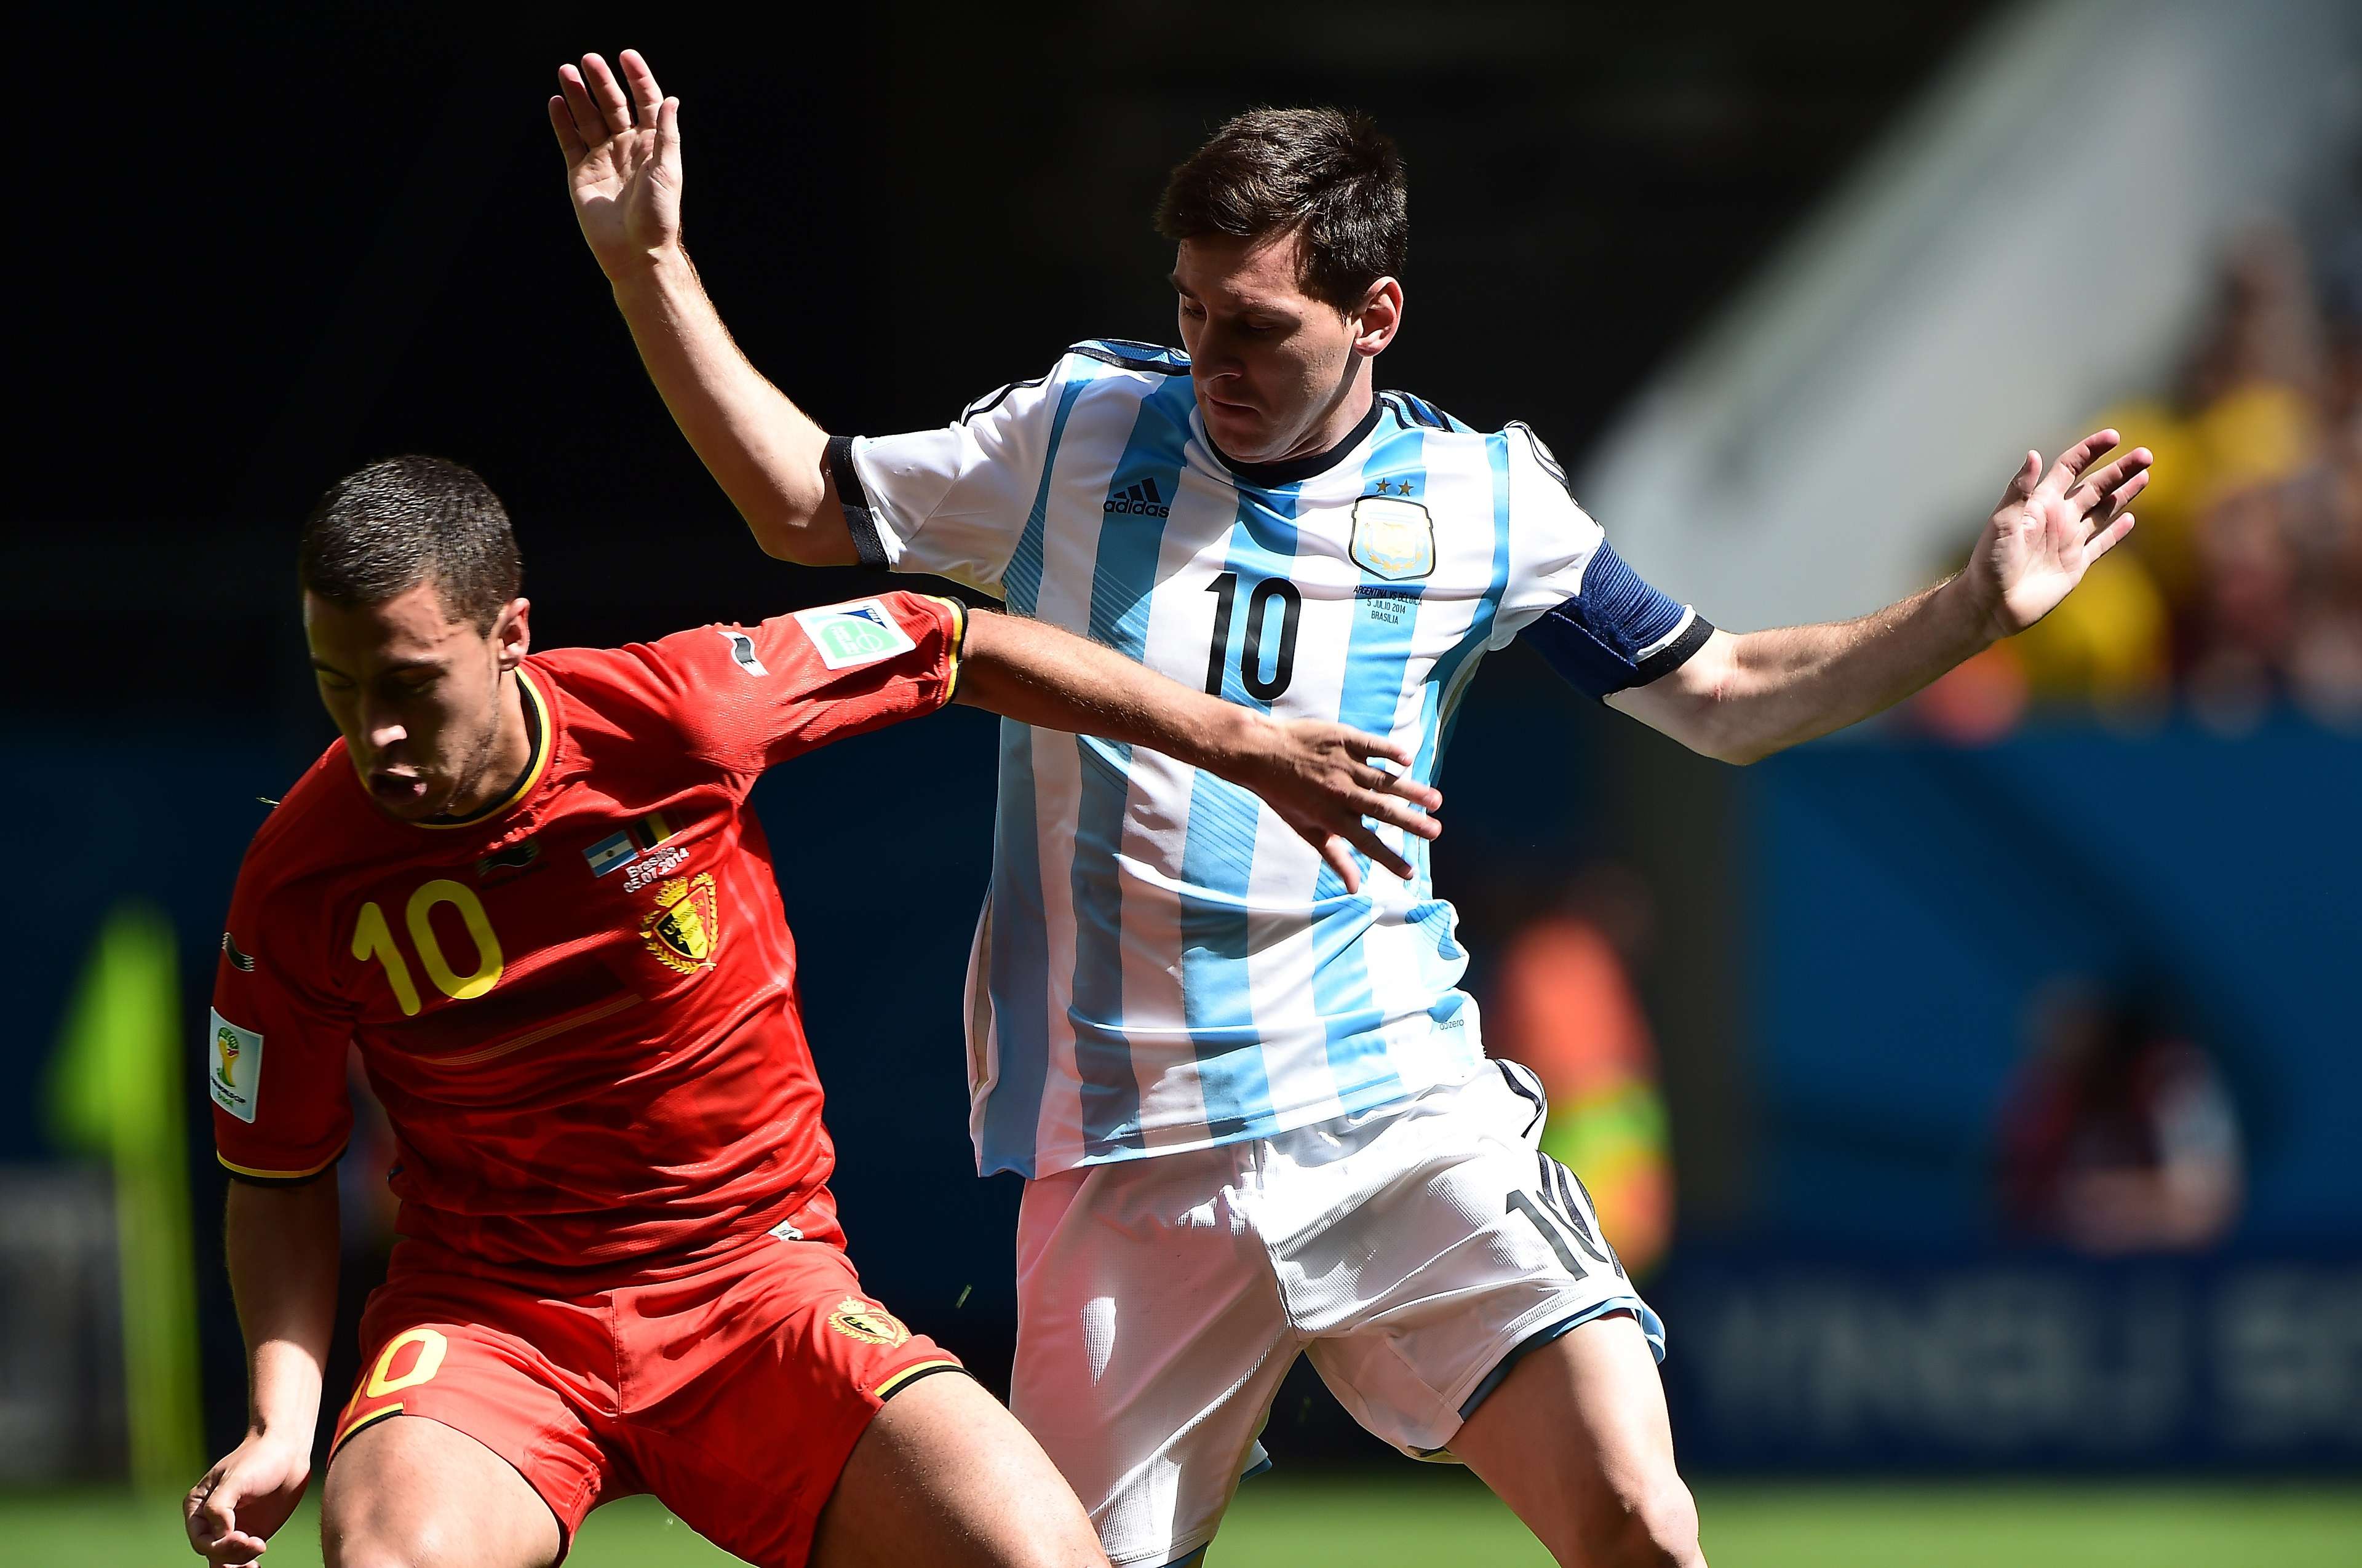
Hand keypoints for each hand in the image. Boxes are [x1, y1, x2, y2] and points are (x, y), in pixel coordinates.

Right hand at [185, 1430, 310, 1566]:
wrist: (288, 1451)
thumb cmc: (258, 1459)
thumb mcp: (235, 1479)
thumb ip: (219, 1507)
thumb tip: (219, 1535)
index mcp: (197, 1506)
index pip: (201, 1539)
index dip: (219, 1545)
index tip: (243, 1537)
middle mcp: (210, 1521)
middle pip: (213, 1552)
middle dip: (233, 1553)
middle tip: (258, 1544)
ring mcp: (231, 1528)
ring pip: (226, 1559)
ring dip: (241, 1562)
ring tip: (260, 1547)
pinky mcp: (251, 1533)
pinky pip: (243, 1557)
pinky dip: (246, 1564)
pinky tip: (255, 1566)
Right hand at [550, 49, 679, 280]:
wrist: (636, 253)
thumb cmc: (657, 216)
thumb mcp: (667, 170)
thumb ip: (665, 134)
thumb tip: (670, 99)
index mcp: (651, 145)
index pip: (645, 103)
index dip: (637, 78)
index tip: (625, 56)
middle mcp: (626, 148)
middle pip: (613, 106)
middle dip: (601, 82)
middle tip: (588, 60)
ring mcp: (602, 159)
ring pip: (588, 119)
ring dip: (578, 95)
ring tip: (566, 72)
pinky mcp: (581, 174)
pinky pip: (569, 142)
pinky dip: (562, 122)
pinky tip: (556, 102)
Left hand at [1225, 720, 1442, 892]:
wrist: (1261, 752)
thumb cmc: (1284, 795)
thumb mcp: (1307, 829)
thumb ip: (1335, 857)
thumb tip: (1354, 888)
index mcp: (1331, 817)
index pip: (1367, 843)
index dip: (1389, 860)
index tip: (1411, 873)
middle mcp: (1340, 792)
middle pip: (1381, 810)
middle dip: (1411, 822)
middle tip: (1436, 831)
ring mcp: (1343, 764)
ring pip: (1383, 779)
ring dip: (1411, 790)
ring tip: (1436, 801)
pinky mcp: (1343, 739)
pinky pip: (1372, 746)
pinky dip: (1390, 752)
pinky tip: (1408, 760)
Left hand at [1966, 429, 2151, 636]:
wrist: (1991, 603)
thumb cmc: (1990, 562)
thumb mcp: (2003, 522)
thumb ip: (2020, 490)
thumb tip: (2033, 454)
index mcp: (2041, 503)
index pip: (2070, 467)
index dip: (2091, 451)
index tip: (2114, 436)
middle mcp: (2058, 518)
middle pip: (2095, 486)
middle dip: (2120, 470)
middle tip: (2146, 454)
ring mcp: (2068, 541)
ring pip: (2103, 510)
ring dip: (2124, 493)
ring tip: (2145, 475)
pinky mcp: (2076, 565)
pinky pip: (2100, 544)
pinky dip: (2116, 532)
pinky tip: (2130, 519)